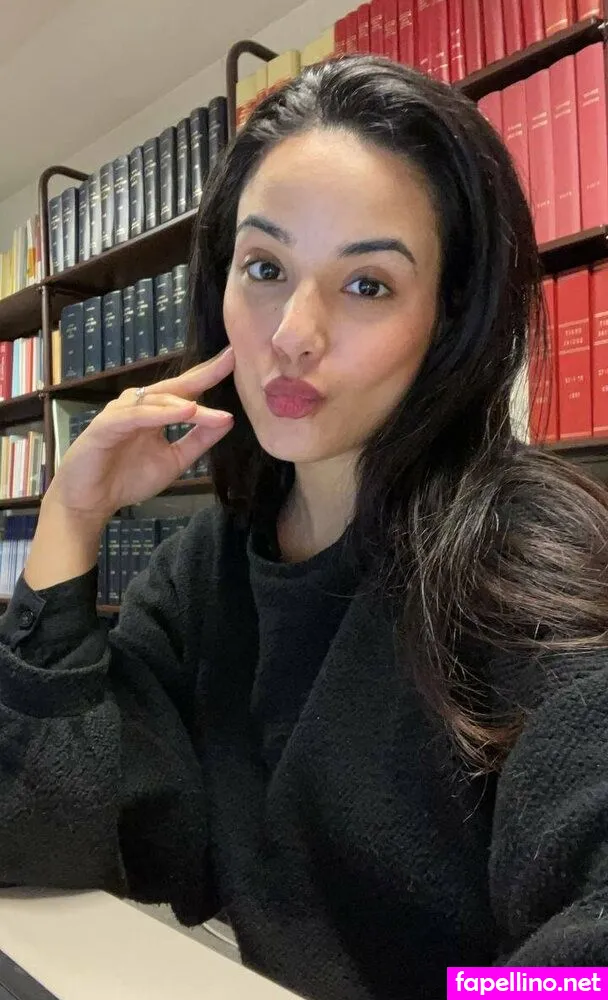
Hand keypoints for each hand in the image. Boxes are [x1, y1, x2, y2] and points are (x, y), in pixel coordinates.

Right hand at [44, 346, 234, 524]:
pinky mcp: (107, 424)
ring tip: (214, 411)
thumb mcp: (174, 460)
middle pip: (175, 386)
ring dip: (188, 404)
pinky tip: (186, 411)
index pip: (187, 390)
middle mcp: (139, 405)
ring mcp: (122, 412)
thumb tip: (229, 419)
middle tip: (230, 359)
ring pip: (159, 400)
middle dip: (203, 373)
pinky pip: (138, 416)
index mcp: (155, 412)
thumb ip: (199, 440)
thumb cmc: (127, 479)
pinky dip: (162, 413)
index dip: (210, 375)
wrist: (90, 501)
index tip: (235, 359)